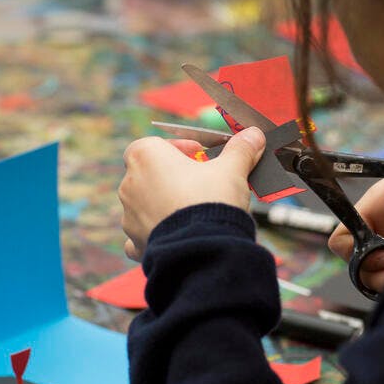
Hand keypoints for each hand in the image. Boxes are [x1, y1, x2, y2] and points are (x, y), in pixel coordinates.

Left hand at [119, 127, 265, 260]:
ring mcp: (129, 215)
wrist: (204, 249)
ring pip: (146, 204)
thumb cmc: (211, 200)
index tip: (199, 154)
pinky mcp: (136, 241)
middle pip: (150, 173)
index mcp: (145, 156)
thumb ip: (240, 149)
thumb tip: (253, 135)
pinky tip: (173, 236)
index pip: (155, 143)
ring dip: (164, 204)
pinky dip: (154, 234)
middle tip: (200, 182)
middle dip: (173, 176)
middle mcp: (130, 183)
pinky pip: (141, 234)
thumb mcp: (232, 169)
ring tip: (194, 210)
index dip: (178, 147)